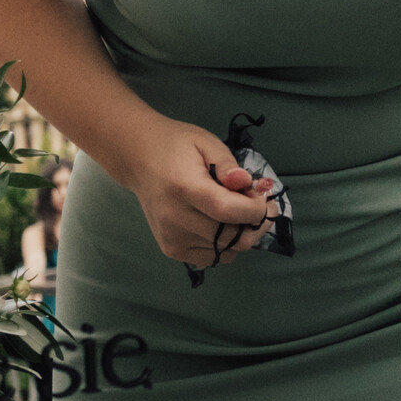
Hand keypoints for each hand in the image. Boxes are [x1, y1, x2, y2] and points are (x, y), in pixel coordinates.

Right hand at [130, 120, 269, 266]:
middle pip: (230, 237)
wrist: (138, 160)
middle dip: (255, 224)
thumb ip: (228, 165)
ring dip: (242, 234)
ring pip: (226, 251)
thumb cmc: (176, 147)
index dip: (253, 210)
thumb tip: (247, 184)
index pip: (226, 210)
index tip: (262, 197)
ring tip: (239, 212)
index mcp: (183, 187)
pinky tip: (222, 224)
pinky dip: (226, 244)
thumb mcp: (206, 143)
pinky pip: (214, 257)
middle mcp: (174, 218)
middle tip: (259, 205)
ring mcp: (171, 238)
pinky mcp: (172, 250)